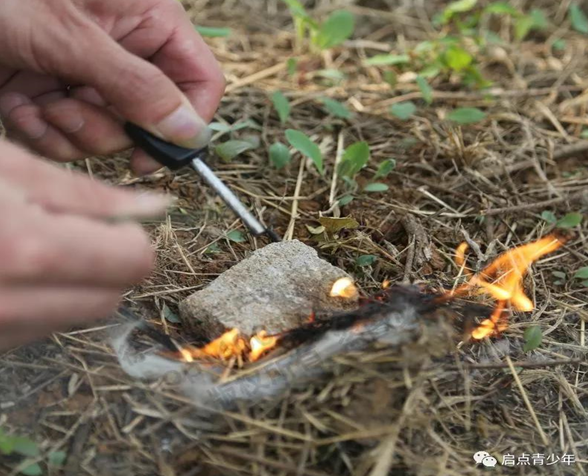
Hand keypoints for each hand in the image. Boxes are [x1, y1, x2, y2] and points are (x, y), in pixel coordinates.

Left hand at [0, 0, 223, 174]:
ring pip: (110, 135)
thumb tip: (190, 133)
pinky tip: (16, 104)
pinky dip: (41, 131)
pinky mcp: (59, 95)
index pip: (200, 81)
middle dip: (106, 126)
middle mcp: (128, 52)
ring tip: (35, 100)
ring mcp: (92, 77)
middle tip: (68, 107)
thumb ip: (137, 86)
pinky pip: (70, 139)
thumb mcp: (71, 36)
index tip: (154, 153)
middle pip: (151, 119)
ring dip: (70, 130)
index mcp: (149, 20)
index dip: (185, 123)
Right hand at [0, 140, 170, 349]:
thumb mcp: (9, 167)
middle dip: (105, 265)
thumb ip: (89, 194)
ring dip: (72, 285)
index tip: (114, 223)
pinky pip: (36, 330)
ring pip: (75, 317)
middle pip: (110, 298)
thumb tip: (158, 205)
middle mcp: (10, 305)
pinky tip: (10, 269)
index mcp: (29, 250)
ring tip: (28, 246)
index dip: (131, 238)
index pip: (133, 263)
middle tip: (68, 231)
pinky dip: (39, 302)